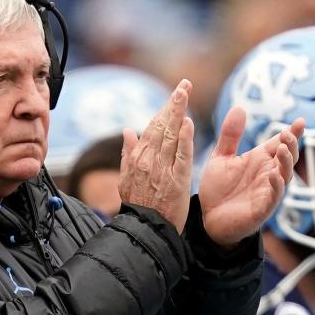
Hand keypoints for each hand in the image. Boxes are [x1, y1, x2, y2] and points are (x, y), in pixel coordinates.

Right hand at [119, 80, 193, 233]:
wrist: (144, 230)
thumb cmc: (138, 206)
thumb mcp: (126, 179)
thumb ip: (128, 154)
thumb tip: (128, 130)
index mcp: (138, 158)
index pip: (152, 127)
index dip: (165, 109)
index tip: (175, 93)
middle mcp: (149, 160)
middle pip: (162, 126)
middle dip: (174, 103)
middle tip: (184, 84)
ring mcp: (162, 169)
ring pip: (170, 135)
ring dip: (178, 112)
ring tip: (185, 93)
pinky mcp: (176, 180)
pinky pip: (181, 156)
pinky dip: (184, 139)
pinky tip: (188, 123)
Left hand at [199, 108, 303, 247]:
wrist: (207, 219)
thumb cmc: (218, 189)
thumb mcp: (221, 158)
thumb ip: (230, 136)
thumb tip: (239, 108)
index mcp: (260, 160)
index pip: (280, 144)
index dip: (292, 133)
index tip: (301, 120)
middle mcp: (267, 174)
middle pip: (287, 158)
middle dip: (291, 146)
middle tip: (288, 134)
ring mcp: (266, 192)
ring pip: (284, 176)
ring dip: (286, 163)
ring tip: (283, 149)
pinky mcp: (261, 210)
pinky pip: (273, 198)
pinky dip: (276, 187)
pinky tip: (274, 176)